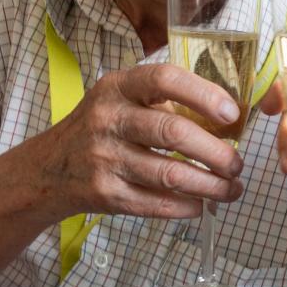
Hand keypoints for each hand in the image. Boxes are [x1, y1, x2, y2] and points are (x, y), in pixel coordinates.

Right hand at [32, 63, 245, 220]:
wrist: (49, 170)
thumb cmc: (101, 129)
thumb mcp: (122, 100)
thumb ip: (165, 102)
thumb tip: (228, 121)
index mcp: (119, 87)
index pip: (165, 79)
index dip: (203, 94)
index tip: (232, 114)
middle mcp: (108, 119)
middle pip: (173, 133)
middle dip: (217, 153)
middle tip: (237, 165)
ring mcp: (105, 158)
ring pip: (170, 174)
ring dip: (211, 186)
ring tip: (231, 189)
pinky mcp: (105, 194)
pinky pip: (156, 204)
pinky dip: (186, 206)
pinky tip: (201, 204)